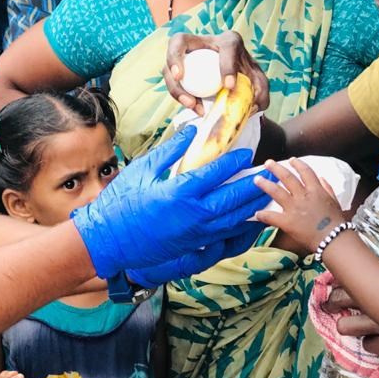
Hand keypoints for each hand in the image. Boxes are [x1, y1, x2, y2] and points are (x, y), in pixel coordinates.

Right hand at [71, 125, 265, 277]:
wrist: (108, 241)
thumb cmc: (121, 202)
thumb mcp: (143, 169)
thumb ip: (170, 150)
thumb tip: (191, 131)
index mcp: (179, 192)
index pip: (216, 174)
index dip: (234, 161)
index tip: (247, 152)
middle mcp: (192, 215)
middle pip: (233, 199)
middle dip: (255, 185)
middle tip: (270, 172)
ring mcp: (195, 234)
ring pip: (235, 221)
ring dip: (254, 207)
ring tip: (268, 194)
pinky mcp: (193, 247)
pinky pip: (226, 238)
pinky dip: (243, 229)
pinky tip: (252, 221)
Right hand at [164, 32, 270, 112]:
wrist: (237, 84)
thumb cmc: (247, 79)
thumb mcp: (259, 83)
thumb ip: (261, 92)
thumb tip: (251, 104)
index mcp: (229, 41)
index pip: (226, 46)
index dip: (226, 65)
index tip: (229, 86)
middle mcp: (202, 42)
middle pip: (179, 40)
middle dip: (174, 57)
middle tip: (180, 76)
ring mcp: (186, 56)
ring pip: (168, 64)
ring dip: (174, 85)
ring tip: (190, 103)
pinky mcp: (178, 70)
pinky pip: (170, 81)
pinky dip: (178, 95)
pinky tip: (192, 106)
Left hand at [254, 159, 345, 251]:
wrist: (334, 240)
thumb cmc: (337, 222)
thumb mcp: (335, 201)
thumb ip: (327, 188)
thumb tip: (321, 177)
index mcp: (316, 190)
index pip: (305, 172)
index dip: (297, 164)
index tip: (291, 160)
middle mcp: (303, 196)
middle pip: (287, 177)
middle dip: (276, 168)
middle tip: (267, 163)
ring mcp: (294, 208)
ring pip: (276, 191)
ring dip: (265, 184)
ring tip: (256, 179)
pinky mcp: (287, 222)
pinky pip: (272, 216)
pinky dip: (263, 215)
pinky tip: (256, 213)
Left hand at [328, 285, 378, 363]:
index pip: (354, 279)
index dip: (339, 281)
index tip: (332, 280)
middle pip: (343, 300)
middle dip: (333, 302)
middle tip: (327, 303)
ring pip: (349, 327)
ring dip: (347, 323)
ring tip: (346, 321)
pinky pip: (369, 346)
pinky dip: (370, 342)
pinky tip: (375, 337)